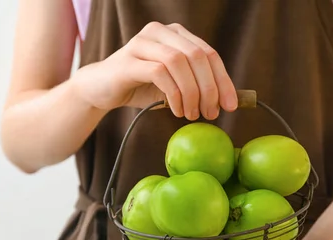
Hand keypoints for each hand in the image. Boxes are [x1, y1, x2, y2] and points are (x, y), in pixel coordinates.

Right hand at [73, 21, 237, 119]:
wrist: (101, 90)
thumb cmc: (141, 87)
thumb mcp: (175, 85)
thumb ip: (197, 85)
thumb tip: (228, 100)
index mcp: (176, 35)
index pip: (209, 54)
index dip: (223, 80)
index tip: (231, 105)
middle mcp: (160, 32)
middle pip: (198, 56)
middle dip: (210, 89)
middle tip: (212, 113)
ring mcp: (143, 43)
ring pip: (180, 62)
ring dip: (192, 93)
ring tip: (192, 114)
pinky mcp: (129, 60)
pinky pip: (160, 73)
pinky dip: (174, 94)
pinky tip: (176, 111)